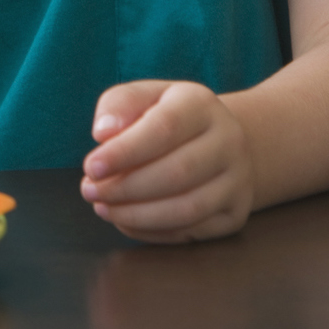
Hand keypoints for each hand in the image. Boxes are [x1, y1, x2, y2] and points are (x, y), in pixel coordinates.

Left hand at [80, 80, 254, 241]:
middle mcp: (229, 142)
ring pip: (187, 208)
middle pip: (177, 172)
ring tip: (103, 208)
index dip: (124, 152)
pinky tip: (125, 221)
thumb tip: (103, 132)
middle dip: (125, 187)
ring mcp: (238, 180)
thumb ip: (119, 105)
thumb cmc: (168, 118)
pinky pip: (193, 231)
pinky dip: (152, 231)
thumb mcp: (143, 97)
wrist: (220, 141)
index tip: (91, 166)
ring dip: (137, 215)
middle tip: (90, 191)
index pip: (164, 128)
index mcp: (202, 105)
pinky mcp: (235, 213)